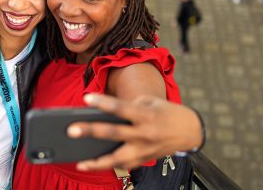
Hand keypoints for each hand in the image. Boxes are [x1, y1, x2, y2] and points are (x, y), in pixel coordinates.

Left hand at [67, 94, 202, 170]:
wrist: (190, 131)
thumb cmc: (166, 112)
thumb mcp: (150, 102)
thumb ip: (128, 106)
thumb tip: (104, 113)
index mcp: (146, 115)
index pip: (121, 107)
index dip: (103, 102)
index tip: (86, 98)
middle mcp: (144, 133)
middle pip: (114, 133)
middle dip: (91, 132)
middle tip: (72, 130)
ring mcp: (145, 149)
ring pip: (118, 159)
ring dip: (98, 162)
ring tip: (80, 163)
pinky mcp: (145, 159)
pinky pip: (124, 165)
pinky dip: (109, 165)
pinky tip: (92, 164)